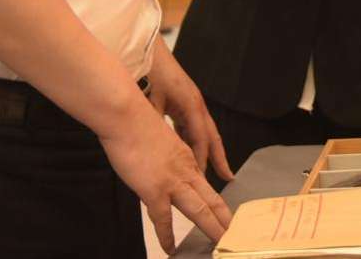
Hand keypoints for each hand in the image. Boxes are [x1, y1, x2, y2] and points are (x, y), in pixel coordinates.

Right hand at [98, 96, 231, 250]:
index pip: (205, 184)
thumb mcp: (157, 140)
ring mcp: (172, 180)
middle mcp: (185, 169)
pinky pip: (163, 219)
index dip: (216, 202)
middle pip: (212, 199)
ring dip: (212, 228)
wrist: (126, 115)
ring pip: (199, 210)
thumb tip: (156, 167)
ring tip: (221, 242)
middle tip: (234, 234)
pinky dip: (167, 236)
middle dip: (224, 219)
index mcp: (186, 157)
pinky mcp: (155, 189)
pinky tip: (170, 248)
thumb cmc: (135, 122)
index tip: (224, 215)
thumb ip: (162, 156)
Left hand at [149, 37, 232, 181]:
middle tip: (227, 177)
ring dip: (208, 151)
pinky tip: (190, 152)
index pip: (201, 138)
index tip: (202, 179)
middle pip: (211, 136)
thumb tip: (154, 150)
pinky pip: (193, 126)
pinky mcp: (184, 101)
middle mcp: (196, 104)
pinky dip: (194, 141)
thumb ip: (156, 125)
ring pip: (204, 132)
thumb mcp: (150, 102)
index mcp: (191, 104)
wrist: (148, 51)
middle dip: (219, 157)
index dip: (202, 159)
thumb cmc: (150, 73)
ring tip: (213, 170)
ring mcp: (191, 102)